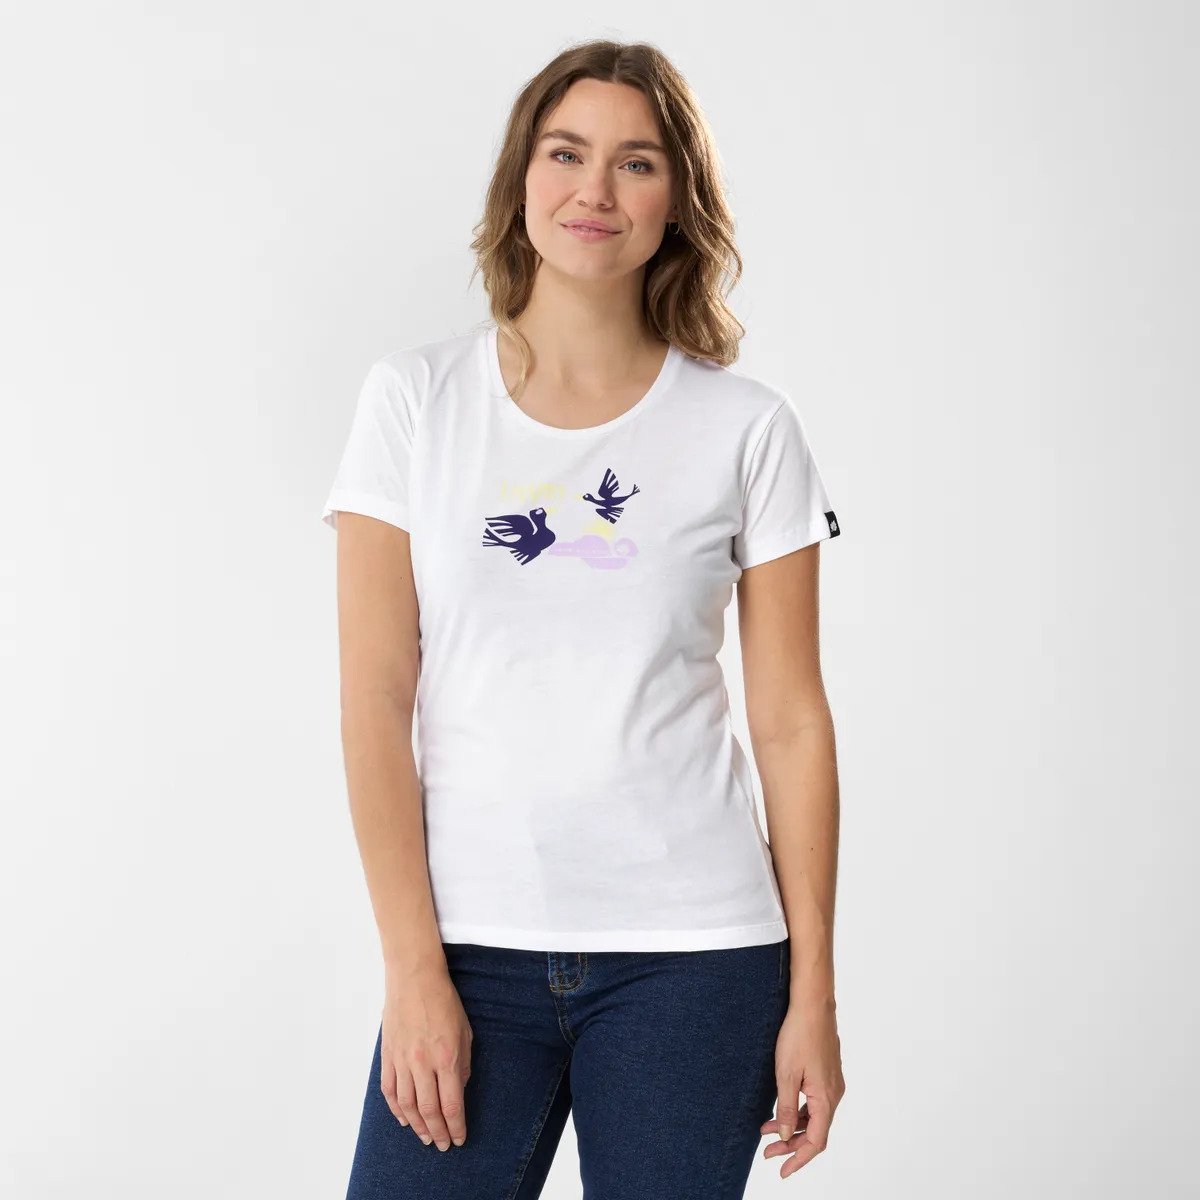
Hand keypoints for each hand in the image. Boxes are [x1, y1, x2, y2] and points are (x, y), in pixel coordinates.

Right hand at [379, 964, 473, 1150]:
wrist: (415, 978)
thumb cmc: (443, 1000)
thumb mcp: (465, 1031)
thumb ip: (463, 1063)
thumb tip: (458, 1088)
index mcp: (446, 1057)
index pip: (451, 1104)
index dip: (456, 1126)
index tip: (460, 1138)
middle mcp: (422, 1063)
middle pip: (429, 1110)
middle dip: (438, 1132)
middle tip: (443, 1145)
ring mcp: (402, 1060)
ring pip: (407, 1105)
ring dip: (417, 1126)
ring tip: (426, 1137)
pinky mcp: (387, 1055)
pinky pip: (389, 1090)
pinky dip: (395, 1109)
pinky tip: (403, 1119)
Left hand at [761, 1000, 845, 1178]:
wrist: (812, 1005)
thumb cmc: (799, 1035)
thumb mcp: (786, 1074)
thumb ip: (787, 1107)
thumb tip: (785, 1134)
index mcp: (826, 1098)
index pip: (816, 1141)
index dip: (799, 1159)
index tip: (782, 1170)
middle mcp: (834, 1094)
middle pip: (815, 1132)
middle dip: (791, 1145)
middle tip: (768, 1153)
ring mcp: (831, 1084)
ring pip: (814, 1117)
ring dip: (793, 1128)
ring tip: (766, 1131)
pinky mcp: (826, 1074)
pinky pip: (814, 1102)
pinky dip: (798, 1111)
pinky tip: (781, 1110)